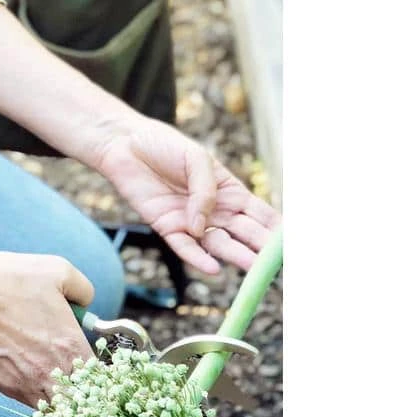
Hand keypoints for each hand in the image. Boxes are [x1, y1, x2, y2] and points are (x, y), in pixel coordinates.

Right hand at [0, 250, 96, 407]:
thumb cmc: (7, 279)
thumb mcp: (58, 270)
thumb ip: (84, 290)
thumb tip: (85, 304)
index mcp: (70, 347)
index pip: (98, 381)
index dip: (97, 373)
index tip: (90, 364)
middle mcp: (48, 373)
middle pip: (75, 402)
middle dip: (76, 391)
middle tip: (70, 372)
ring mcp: (21, 383)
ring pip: (46, 404)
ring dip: (50, 392)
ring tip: (41, 366)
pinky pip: (18, 394)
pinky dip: (23, 384)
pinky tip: (15, 360)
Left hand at [96, 118, 280, 274]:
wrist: (124, 145)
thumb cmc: (163, 145)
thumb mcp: (195, 159)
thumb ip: (204, 191)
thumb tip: (203, 225)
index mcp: (230, 191)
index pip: (260, 215)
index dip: (277, 230)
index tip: (292, 246)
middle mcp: (215, 210)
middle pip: (244, 234)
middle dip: (262, 249)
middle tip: (279, 267)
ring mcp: (191, 221)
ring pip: (219, 244)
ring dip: (236, 257)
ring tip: (254, 271)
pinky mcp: (167, 227)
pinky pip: (184, 247)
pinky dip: (197, 258)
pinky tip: (213, 268)